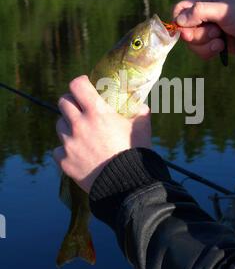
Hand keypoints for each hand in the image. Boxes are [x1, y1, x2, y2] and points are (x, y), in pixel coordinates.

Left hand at [53, 75, 151, 192]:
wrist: (127, 185)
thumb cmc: (136, 153)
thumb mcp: (142, 127)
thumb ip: (140, 112)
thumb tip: (140, 104)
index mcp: (97, 112)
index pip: (77, 86)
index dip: (80, 83)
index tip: (85, 86)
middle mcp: (79, 125)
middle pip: (63, 103)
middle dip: (71, 102)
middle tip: (80, 108)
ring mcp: (70, 144)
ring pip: (59, 126)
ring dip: (68, 126)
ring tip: (80, 133)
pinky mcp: (65, 161)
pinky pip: (58, 149)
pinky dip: (65, 149)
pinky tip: (77, 153)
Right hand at [173, 0, 234, 58]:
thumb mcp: (224, 11)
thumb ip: (200, 12)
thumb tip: (178, 21)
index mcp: (204, 2)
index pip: (179, 10)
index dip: (179, 21)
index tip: (189, 28)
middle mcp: (204, 16)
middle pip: (184, 30)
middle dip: (197, 36)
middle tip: (215, 33)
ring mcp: (210, 31)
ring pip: (192, 43)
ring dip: (205, 46)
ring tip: (221, 42)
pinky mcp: (215, 45)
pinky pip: (201, 52)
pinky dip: (209, 53)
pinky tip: (222, 49)